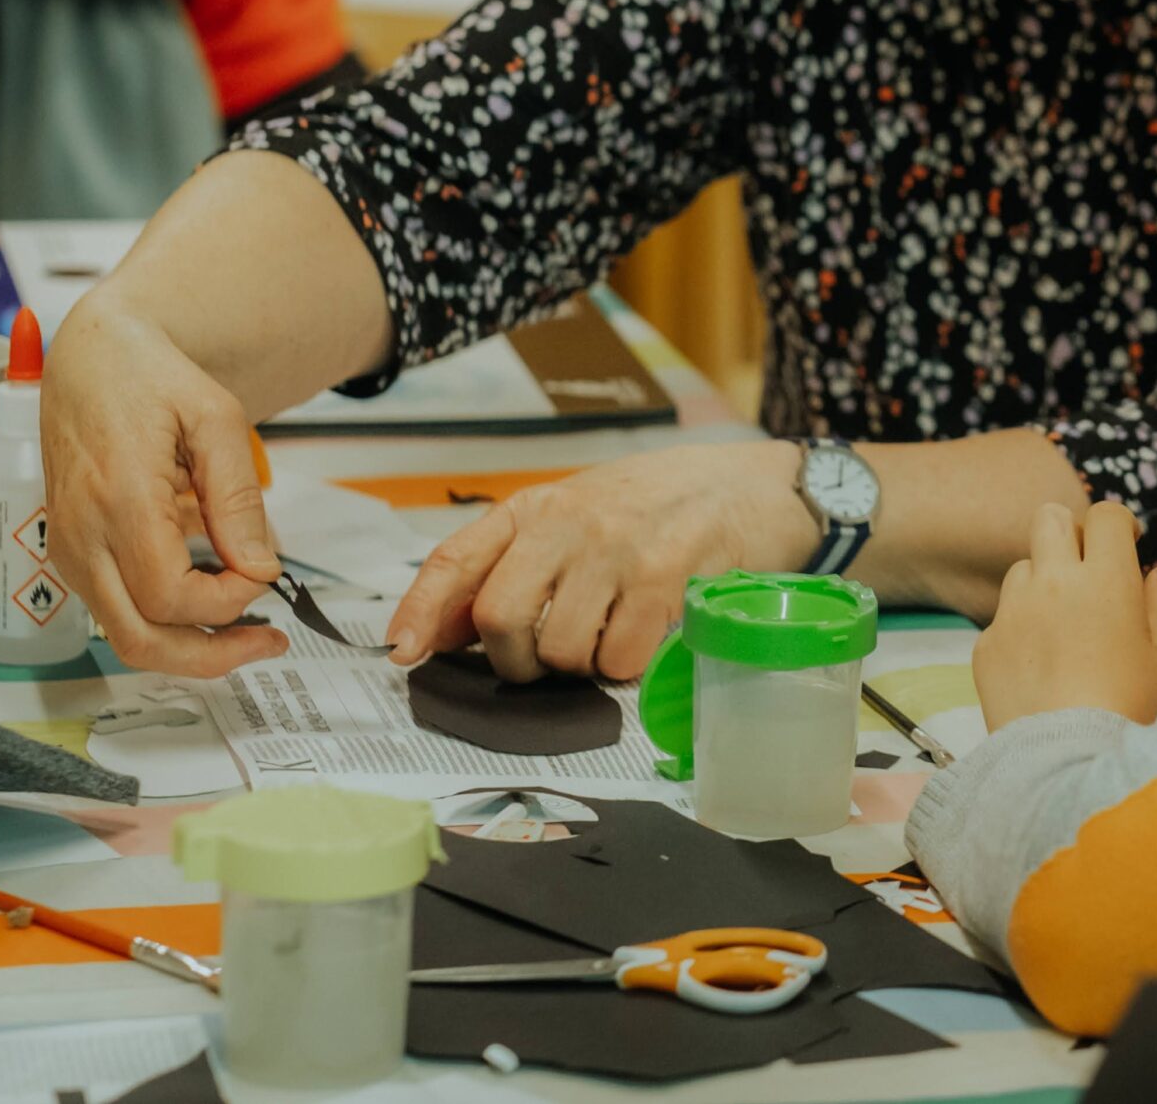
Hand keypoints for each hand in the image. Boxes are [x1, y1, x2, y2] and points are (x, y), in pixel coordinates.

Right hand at [42, 304, 287, 675]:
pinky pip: (117, 609)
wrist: (88, 358)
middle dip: (211, 655)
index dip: (228, 602)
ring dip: (190, 645)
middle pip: (140, 638)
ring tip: (250, 628)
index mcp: (118, 499)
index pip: (172, 595)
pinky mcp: (72, 553)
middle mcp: (82, 536)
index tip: (267, 572)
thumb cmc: (149, 376)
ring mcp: (70, 550)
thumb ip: (237, 498)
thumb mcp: (216, 418)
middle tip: (269, 642)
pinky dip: (166, 618)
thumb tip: (260, 567)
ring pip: (125, 635)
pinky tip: (211, 587)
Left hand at [386, 441, 819, 681]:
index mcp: (537, 506)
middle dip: (516, 662)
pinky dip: (626, 669)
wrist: (753, 487)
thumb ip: (515, 567)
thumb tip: (440, 632)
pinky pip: (619, 659)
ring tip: (609, 641)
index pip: (457, 557)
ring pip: (559, 648)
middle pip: (500, 616)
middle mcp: (568, 520)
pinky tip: (647, 638)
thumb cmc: (659, 509)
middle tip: (545, 664)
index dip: (423, 611)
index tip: (403, 655)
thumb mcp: (578, 520)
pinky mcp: (665, 575)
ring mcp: (617, 547)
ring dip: (579, 668)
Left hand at [971, 502, 1156, 730]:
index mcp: (1106, 580)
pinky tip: (1041, 669)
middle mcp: (1053, 583)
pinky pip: (1002, 619)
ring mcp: (1013, 613)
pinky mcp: (986, 645)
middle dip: (1070, 533)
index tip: (1127, 545)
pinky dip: (1021, 631)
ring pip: (1023, 568)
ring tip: (1064, 628)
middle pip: (1050, 518)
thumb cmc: (1131, 713)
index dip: (1119, 525)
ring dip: (1043, 582)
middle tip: (1087, 569)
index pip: (1105, 516)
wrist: (1067, 767)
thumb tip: (1153, 577)